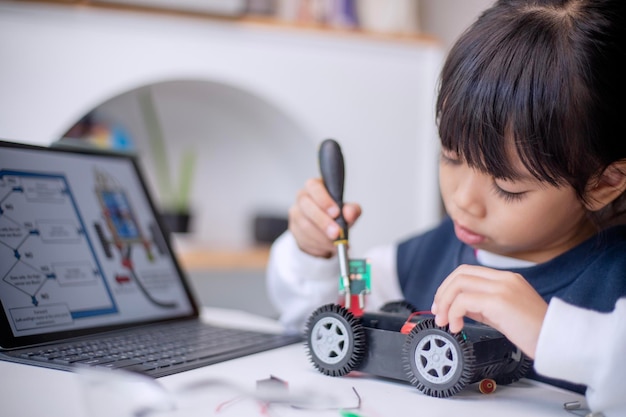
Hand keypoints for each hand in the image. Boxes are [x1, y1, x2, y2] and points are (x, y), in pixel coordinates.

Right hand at [288, 178, 361, 257]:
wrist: (327, 230)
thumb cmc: (336, 215)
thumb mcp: (347, 211)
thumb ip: (351, 210)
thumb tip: (349, 213)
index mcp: (315, 186)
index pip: (314, 187)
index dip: (324, 200)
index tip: (336, 213)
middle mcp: (302, 197)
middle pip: (306, 206)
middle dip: (323, 221)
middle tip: (336, 233)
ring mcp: (296, 213)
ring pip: (304, 225)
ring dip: (321, 237)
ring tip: (335, 243)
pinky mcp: (294, 229)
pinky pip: (303, 238)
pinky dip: (317, 245)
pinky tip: (326, 246)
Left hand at [431, 264, 547, 358]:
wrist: (557, 341)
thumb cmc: (533, 331)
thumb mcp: (502, 313)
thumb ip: (480, 305)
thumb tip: (456, 307)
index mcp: (506, 278)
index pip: (468, 271)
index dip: (449, 286)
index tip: (441, 304)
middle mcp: (504, 278)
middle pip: (460, 274)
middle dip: (442, 293)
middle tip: (438, 313)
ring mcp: (503, 287)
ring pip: (459, 284)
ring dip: (445, 303)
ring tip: (445, 321)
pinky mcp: (500, 301)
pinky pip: (464, 300)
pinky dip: (454, 313)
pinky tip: (457, 326)